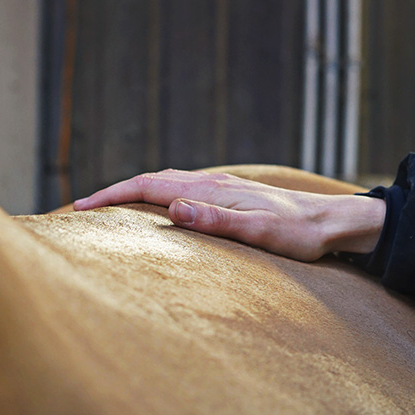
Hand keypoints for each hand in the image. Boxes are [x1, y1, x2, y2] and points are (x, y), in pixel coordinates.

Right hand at [73, 169, 384, 261]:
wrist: (333, 220)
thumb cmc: (300, 233)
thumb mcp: (260, 231)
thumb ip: (217, 220)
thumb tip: (172, 208)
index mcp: (212, 190)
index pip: (149, 187)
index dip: (112, 195)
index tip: (81, 206)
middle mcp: (212, 183)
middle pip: (150, 180)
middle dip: (113, 192)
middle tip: (82, 207)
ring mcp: (221, 187)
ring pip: (165, 182)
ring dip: (133, 191)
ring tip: (110, 206)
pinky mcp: (230, 195)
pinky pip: (181, 188)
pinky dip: (156, 194)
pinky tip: (159, 205)